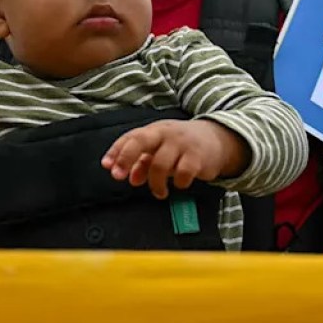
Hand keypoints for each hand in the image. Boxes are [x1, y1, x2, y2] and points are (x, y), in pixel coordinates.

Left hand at [101, 119, 248, 198]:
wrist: (216, 139)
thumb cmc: (181, 146)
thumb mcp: (161, 150)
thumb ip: (144, 162)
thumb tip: (131, 178)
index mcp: (154, 130)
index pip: (131, 137)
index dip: (116, 151)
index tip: (106, 166)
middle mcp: (165, 133)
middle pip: (140, 141)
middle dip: (126, 158)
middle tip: (118, 176)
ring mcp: (181, 143)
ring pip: (159, 164)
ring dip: (155, 183)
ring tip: (159, 192)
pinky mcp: (197, 156)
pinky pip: (182, 173)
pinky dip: (178, 183)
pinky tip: (180, 184)